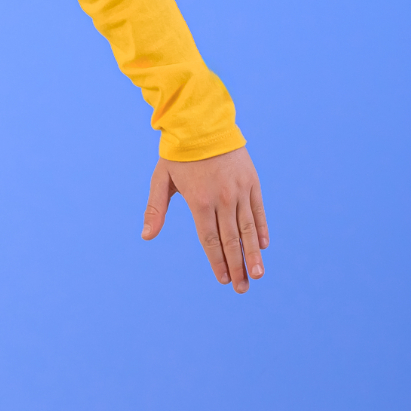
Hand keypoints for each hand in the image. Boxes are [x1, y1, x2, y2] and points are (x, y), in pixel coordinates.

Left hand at [141, 146, 267, 292]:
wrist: (203, 121)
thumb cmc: (178, 153)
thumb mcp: (162, 179)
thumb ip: (156, 209)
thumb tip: (146, 236)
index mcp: (200, 201)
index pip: (210, 240)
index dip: (217, 262)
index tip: (223, 280)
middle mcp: (223, 199)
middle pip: (231, 240)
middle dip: (237, 267)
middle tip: (242, 288)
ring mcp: (240, 190)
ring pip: (248, 229)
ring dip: (254, 254)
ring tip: (258, 275)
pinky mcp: (252, 182)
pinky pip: (258, 211)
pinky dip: (261, 229)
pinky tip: (264, 246)